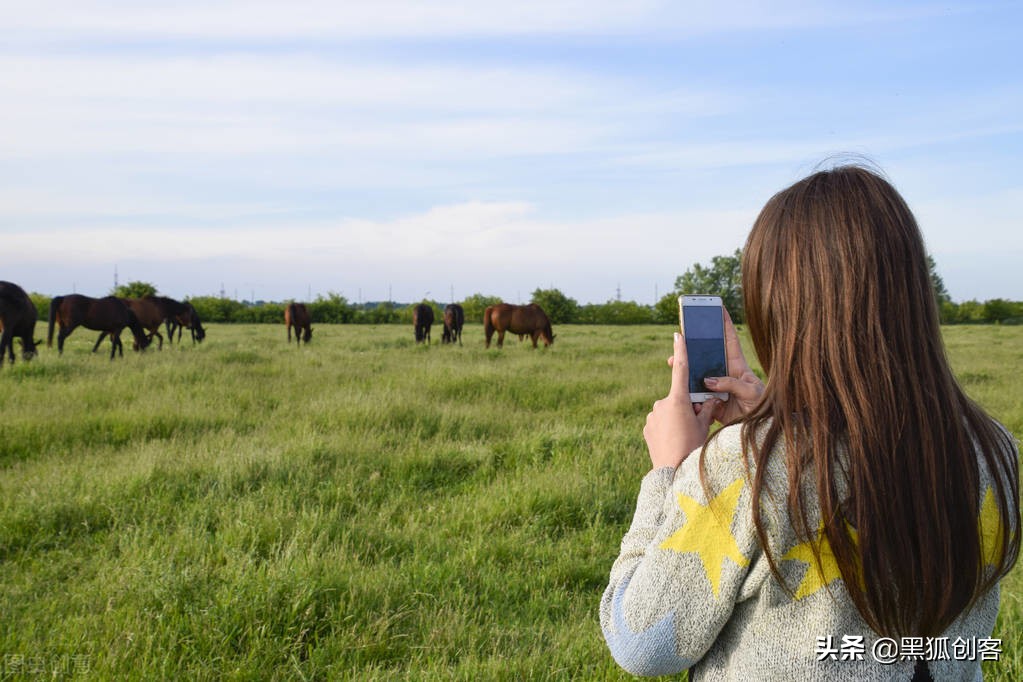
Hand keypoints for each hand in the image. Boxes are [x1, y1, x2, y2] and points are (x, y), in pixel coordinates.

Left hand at [644, 332, 718, 468]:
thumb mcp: (704, 427)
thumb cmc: (693, 448)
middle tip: (696, 425)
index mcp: (678, 400)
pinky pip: (659, 421)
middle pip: (678, 399)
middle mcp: (661, 404)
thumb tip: (711, 398)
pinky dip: (667, 427)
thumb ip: (708, 408)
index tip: (677, 335)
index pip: (680, 370)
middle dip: (687, 407)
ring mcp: (652, 415)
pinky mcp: (646, 427)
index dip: (680, 351)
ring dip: (676, 418)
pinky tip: (673, 440)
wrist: (672, 473)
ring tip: (684, 437)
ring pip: (668, 411)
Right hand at [667, 309, 763, 423]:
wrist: (757, 429)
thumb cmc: (761, 407)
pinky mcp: (711, 402)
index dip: (725, 323)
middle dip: (694, 346)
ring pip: (698, 374)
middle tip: (681, 337)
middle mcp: (725, 374)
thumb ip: (731, 383)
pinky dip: (688, 394)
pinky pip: (696, 396)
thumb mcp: (751, 391)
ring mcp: (717, 387)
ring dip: (685, 369)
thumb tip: (708, 380)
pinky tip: (681, 389)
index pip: (730, 340)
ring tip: (672, 362)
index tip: (719, 307)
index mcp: (737, 366)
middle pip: (707, 355)